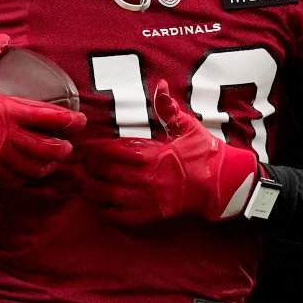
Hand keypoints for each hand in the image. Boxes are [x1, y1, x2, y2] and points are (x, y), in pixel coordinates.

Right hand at [0, 33, 86, 186]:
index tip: (80, 121)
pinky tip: (30, 175)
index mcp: (8, 110)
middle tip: (68, 146)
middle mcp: (8, 135)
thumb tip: (2, 39)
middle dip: (62, 148)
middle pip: (46, 148)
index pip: (47, 117)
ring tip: (54, 161)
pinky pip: (14, 179)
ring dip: (48, 165)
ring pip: (33, 167)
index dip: (69, 121)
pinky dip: (26, 179)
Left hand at [80, 79, 258, 224]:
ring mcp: (151, 198)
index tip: (86, 147)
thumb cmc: (204, 152)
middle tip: (80, 166)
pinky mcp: (155, 214)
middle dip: (92, 169)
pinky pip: (128, 217)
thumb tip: (160, 85)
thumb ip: (168, 108)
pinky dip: (112, 215)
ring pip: (114, 196)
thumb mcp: (187, 126)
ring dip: (96, 191)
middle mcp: (148, 177)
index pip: (116, 150)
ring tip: (84, 186)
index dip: (97, 149)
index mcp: (154, 154)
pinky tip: (102, 211)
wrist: (223, 182)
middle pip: (110, 173)